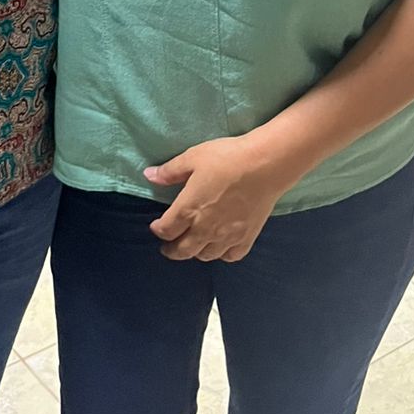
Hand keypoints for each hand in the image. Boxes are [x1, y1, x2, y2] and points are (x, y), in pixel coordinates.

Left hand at [144, 135, 299, 263]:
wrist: (264, 165)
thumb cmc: (227, 158)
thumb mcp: (193, 157)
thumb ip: (170, 171)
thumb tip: (149, 175)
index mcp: (188, 209)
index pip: (166, 230)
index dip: (158, 230)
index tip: (156, 227)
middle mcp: (205, 229)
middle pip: (183, 250)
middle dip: (172, 250)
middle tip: (168, 247)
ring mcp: (227, 237)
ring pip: (205, 256)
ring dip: (195, 252)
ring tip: (193, 244)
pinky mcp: (246, 238)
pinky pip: (230, 256)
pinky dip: (221, 255)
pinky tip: (220, 247)